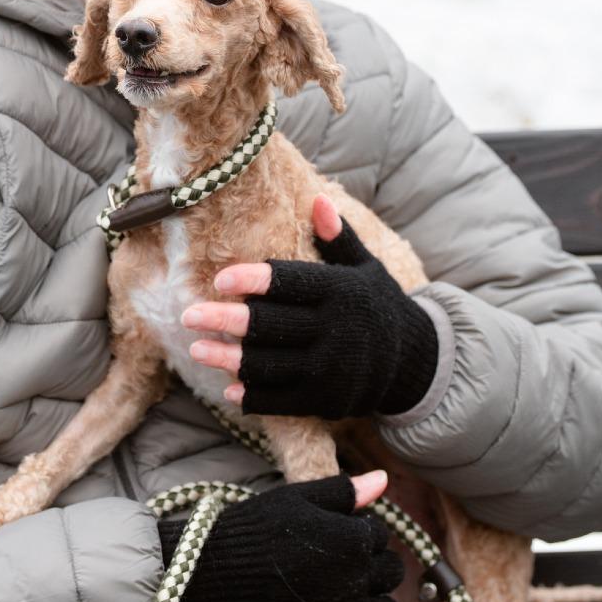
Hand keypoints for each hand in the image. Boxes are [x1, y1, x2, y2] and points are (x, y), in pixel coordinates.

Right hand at [157, 473, 402, 601]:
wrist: (222, 572)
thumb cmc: (259, 528)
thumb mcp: (300, 498)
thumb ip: (346, 492)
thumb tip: (383, 478)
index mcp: (354, 539)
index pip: (380, 535)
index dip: (361, 532)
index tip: (338, 534)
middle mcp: (357, 578)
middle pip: (390, 572)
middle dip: (373, 565)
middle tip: (342, 564)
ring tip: (344, 595)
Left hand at [184, 195, 437, 418]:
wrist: (414, 362)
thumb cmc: (376, 304)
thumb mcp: (365, 267)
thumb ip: (338, 238)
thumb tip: (317, 200)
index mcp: (341, 293)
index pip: (291, 284)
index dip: (255, 280)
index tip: (221, 279)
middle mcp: (336, 332)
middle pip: (271, 326)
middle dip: (226, 320)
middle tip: (188, 315)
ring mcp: (331, 372)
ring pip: (270, 366)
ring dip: (229, 359)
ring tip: (196, 348)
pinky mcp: (326, 402)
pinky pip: (282, 401)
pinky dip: (253, 396)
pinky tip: (227, 386)